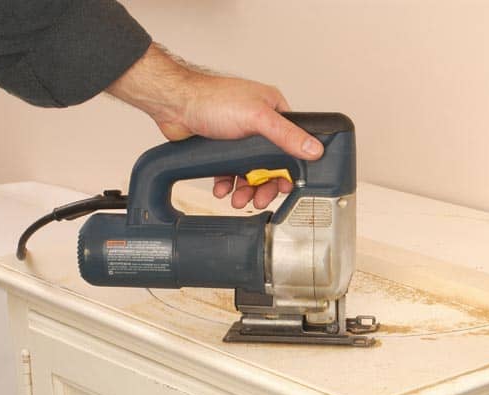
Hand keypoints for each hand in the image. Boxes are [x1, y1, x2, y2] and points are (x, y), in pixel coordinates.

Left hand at [107, 43, 323, 208]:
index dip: (289, 169)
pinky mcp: (223, 148)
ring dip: (246, 189)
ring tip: (239, 199)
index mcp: (274, 110)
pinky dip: (229, 184)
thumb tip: (314, 149)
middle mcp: (259, 124)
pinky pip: (231, 172)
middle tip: (259, 199)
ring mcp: (240, 137)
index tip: (285, 186)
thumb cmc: (211, 100)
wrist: (174, 105)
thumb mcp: (257, 118)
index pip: (292, 144)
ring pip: (251, 172)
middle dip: (264, 185)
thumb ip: (287, 135)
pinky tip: (224, 189)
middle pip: (271, 164)